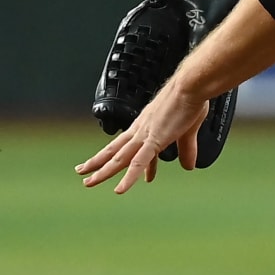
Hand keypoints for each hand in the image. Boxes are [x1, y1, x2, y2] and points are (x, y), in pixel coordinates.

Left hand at [75, 80, 210, 192]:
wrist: (191, 85)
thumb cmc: (189, 99)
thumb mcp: (188, 128)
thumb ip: (187, 149)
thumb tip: (188, 166)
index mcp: (146, 125)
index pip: (132, 147)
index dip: (125, 162)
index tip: (126, 175)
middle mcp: (141, 130)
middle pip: (115, 151)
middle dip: (98, 162)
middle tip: (83, 172)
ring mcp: (145, 135)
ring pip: (119, 158)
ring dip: (102, 171)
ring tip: (88, 182)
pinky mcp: (154, 140)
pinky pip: (137, 162)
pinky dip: (128, 177)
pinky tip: (120, 189)